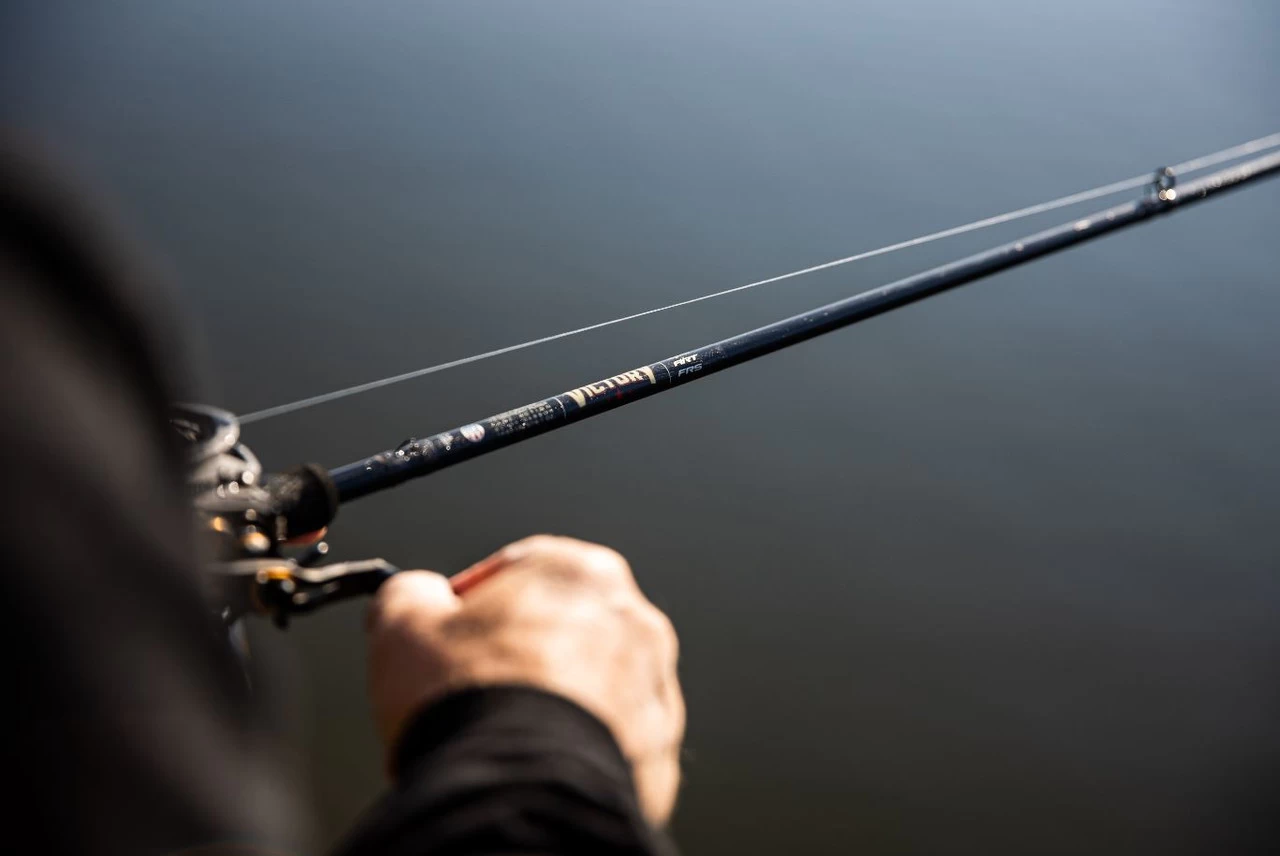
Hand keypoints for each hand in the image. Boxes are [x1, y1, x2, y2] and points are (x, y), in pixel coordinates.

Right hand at [366, 535, 684, 825]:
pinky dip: (576, 749)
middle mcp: (634, 622)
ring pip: (590, 687)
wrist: (522, 796)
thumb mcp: (404, 626)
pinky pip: (610, 742)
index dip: (474, 601)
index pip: (522, 568)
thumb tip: (413, 593)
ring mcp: (654, 690)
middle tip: (469, 692)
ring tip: (499, 736)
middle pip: (563, 627)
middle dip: (518, 655)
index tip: (445, 634)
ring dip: (552, 702)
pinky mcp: (660, 753)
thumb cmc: (467, 701)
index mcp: (582, 572)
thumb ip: (410, 593)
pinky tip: (534, 766)